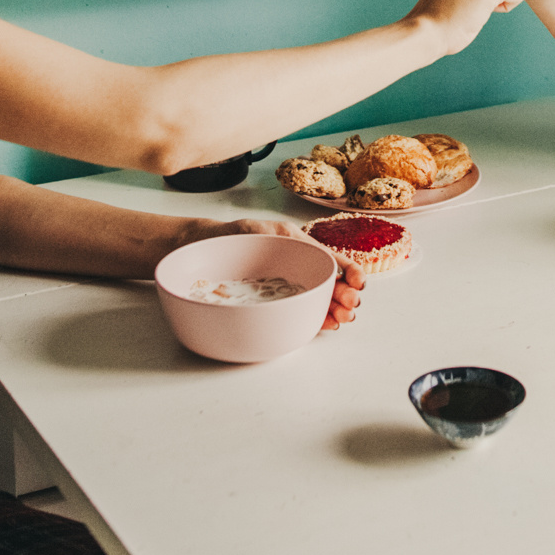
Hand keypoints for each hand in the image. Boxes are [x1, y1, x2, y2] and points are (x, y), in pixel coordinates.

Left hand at [210, 219, 366, 330]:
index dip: (348, 270)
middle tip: (351, 304)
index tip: (358, 281)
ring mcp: (286, 287)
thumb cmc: (225, 238)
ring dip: (336, 309)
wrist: (196, 253)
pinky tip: (327, 324)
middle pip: (328, 283)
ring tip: (344, 317)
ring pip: (319, 300)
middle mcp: (295, 267)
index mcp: (295, 246)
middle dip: (346, 294)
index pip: (329, 258)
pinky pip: (301, 313)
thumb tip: (311, 252)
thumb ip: (282, 239)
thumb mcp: (258, 231)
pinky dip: (317, 319)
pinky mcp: (275, 304)